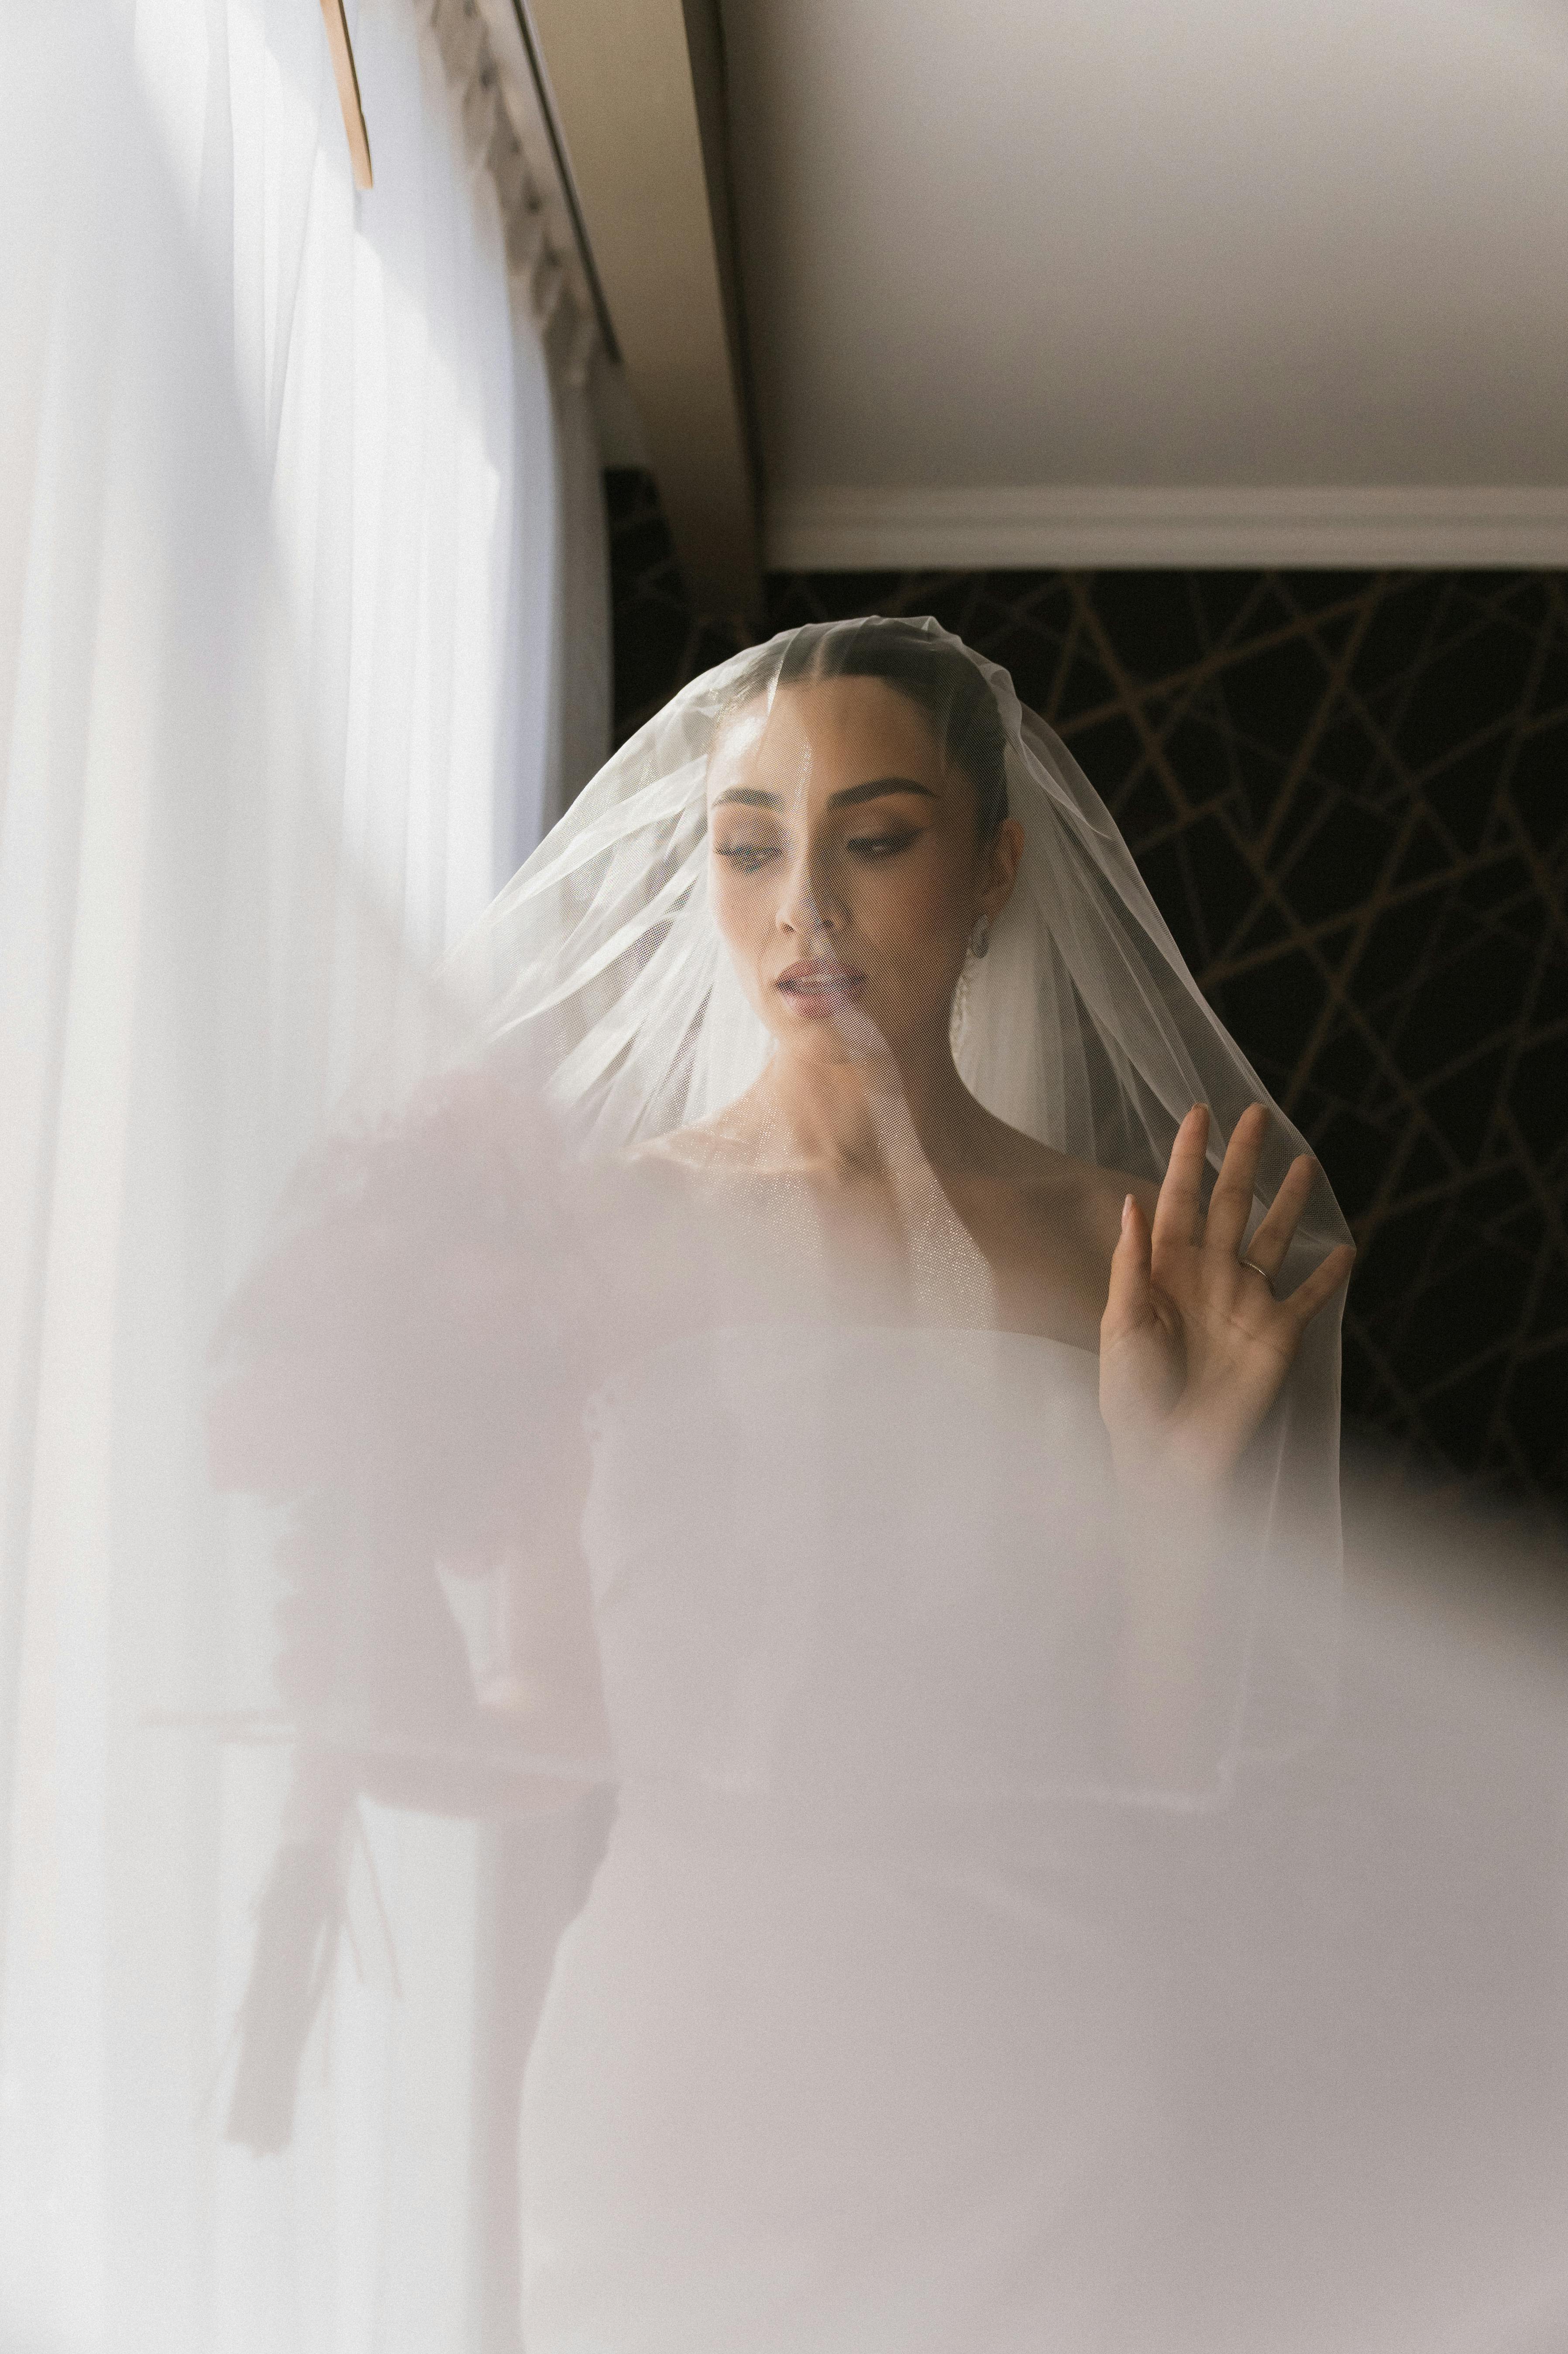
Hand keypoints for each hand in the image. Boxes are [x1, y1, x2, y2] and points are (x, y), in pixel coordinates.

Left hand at [1099, 1103, 1352, 1492]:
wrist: (1165, 1454)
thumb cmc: (1130, 1394)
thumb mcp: (1121, 1325)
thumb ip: (1130, 1264)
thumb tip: (1133, 1202)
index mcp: (1166, 1268)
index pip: (1180, 1197)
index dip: (1189, 1155)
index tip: (1198, 1112)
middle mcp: (1209, 1275)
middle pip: (1230, 1203)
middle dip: (1244, 1160)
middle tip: (1257, 1113)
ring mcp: (1246, 1302)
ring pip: (1274, 1237)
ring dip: (1290, 1202)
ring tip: (1306, 1161)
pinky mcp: (1276, 1335)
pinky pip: (1308, 1296)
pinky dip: (1329, 1275)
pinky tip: (1346, 1247)